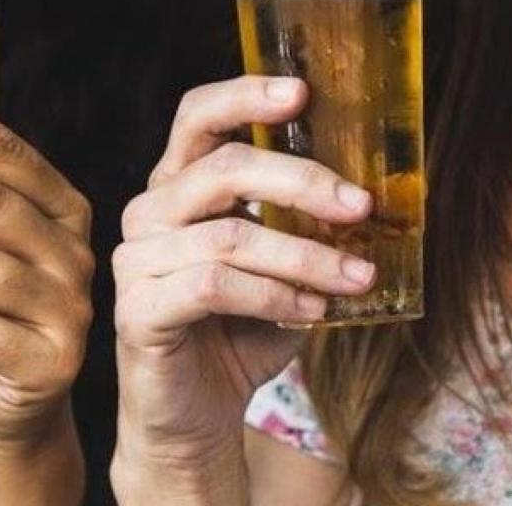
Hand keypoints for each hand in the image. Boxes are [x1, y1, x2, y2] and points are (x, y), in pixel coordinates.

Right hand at [111, 76, 374, 504]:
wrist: (195, 417)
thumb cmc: (240, 335)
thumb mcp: (281, 269)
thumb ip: (306, 228)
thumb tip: (375, 195)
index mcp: (179, 189)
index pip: (197, 119)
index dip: (244, 97)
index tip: (303, 93)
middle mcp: (149, 214)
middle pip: (222, 169)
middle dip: (301, 182)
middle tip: (361, 206)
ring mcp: (136, 261)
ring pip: (229, 234)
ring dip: (306, 254)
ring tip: (357, 276)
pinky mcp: (138, 309)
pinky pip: (214, 285)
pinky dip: (274, 294)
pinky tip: (311, 309)